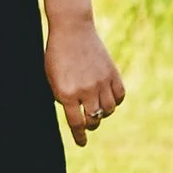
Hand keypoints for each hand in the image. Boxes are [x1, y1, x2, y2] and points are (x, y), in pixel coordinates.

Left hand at [47, 16, 124, 140]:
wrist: (72, 30)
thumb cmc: (57, 54)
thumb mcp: (52, 77)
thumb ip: (62, 97)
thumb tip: (76, 114)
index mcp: (66, 93)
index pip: (76, 123)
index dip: (79, 135)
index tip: (82, 143)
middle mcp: (85, 90)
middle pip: (93, 119)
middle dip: (91, 124)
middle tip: (89, 123)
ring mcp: (101, 82)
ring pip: (108, 110)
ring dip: (103, 114)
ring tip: (98, 110)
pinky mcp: (112, 74)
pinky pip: (119, 96)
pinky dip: (116, 101)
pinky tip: (109, 99)